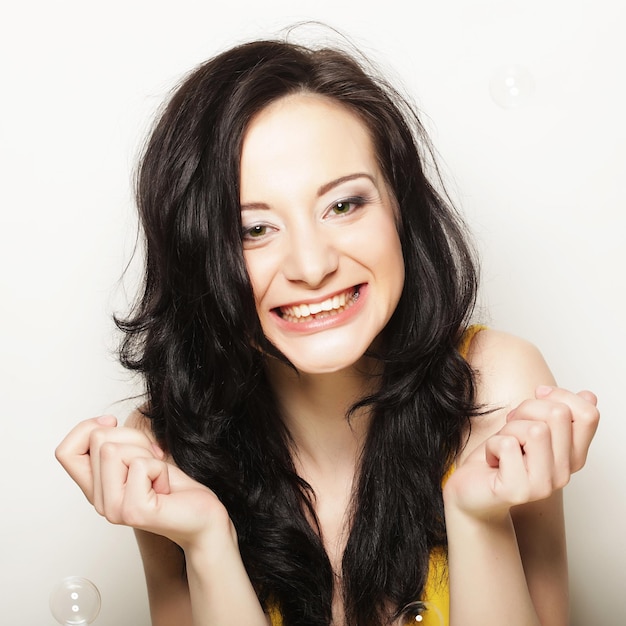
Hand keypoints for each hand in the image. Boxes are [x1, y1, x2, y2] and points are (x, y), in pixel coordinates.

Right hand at [56, 416, 231, 550]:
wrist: (201, 517)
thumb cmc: (173, 486)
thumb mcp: (140, 455)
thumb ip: (116, 443)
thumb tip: (106, 423)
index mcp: (96, 487)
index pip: (65, 452)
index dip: (87, 429)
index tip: (115, 426)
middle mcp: (99, 501)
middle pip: (98, 439)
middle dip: (134, 438)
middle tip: (152, 461)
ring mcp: (113, 509)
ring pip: (114, 449)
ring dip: (146, 453)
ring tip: (157, 476)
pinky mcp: (133, 511)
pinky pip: (140, 465)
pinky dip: (160, 468)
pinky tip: (164, 488)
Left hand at [444, 386, 598, 519]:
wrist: (472, 490)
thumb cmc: (500, 456)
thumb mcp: (529, 427)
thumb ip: (555, 414)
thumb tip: (588, 395)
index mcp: (572, 456)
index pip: (588, 415)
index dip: (560, 396)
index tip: (538, 398)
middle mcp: (564, 473)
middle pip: (558, 414)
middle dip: (527, 409)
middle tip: (512, 426)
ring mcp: (544, 484)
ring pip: (535, 429)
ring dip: (509, 430)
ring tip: (503, 446)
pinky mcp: (519, 490)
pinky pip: (507, 444)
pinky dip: (492, 444)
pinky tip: (492, 460)